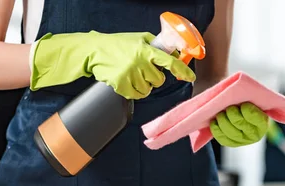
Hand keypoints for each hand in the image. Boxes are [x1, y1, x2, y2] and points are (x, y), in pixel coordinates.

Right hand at [30, 31, 195, 98]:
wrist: (94, 51)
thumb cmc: (117, 44)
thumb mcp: (139, 38)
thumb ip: (156, 45)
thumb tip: (174, 54)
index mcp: (146, 49)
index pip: (169, 62)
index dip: (182, 71)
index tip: (189, 77)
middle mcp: (139, 62)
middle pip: (159, 80)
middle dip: (154, 78)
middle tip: (144, 71)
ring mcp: (130, 74)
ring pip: (148, 89)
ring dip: (144, 85)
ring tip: (133, 75)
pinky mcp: (120, 85)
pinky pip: (136, 95)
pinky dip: (134, 91)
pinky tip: (128, 81)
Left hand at [210, 102, 268, 146]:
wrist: (237, 110)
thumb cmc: (244, 102)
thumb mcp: (250, 99)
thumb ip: (248, 99)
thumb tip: (239, 100)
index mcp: (262, 123)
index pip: (255, 118)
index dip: (248, 111)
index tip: (243, 105)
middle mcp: (254, 135)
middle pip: (240, 124)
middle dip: (232, 114)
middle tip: (229, 108)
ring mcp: (242, 141)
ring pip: (230, 132)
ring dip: (223, 121)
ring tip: (220, 113)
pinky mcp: (231, 143)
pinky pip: (223, 139)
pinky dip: (217, 129)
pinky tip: (215, 121)